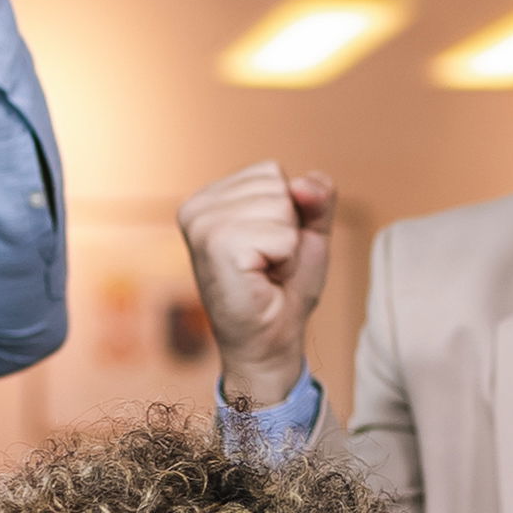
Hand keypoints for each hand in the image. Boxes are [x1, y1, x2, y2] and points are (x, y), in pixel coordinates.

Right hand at [177, 160, 337, 410]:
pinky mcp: (217, 245)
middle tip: (268, 264)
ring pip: (281, 206)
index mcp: (207, 199)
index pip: (270, 172)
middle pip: (277, 185)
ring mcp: (203, 225)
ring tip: (265, 271)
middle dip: (287, 227)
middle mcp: (196, 208)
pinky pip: (281, 234)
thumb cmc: (284, 288)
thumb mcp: (307, 231)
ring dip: (286, 245)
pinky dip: (285, 258)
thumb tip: (303, 184)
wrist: (271, 340)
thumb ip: (315, 196)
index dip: (286, 212)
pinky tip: (263, 279)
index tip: (268, 248)